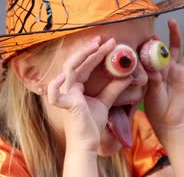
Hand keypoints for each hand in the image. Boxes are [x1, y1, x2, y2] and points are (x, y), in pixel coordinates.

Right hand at [47, 36, 132, 151]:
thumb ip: (114, 88)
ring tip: (95, 46)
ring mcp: (65, 94)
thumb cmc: (92, 124)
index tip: (110, 43)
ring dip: (81, 56)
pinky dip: (55, 84)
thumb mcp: (106, 102)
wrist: (88, 143)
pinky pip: (54, 93)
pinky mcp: (65, 105)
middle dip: (91, 49)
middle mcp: (69, 87)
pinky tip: (64, 76)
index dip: (97, 53)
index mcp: (77, 86)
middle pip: (78, 63)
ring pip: (69, 69)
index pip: (86, 65)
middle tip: (105, 40)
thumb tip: (128, 75)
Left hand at [144, 19, 183, 137]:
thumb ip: (153, 78)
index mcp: (159, 68)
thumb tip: (152, 67)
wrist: (166, 119)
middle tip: (172, 21)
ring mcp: (181, 72)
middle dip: (173, 34)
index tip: (152, 34)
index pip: (158, 50)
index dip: (157, 41)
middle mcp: (171, 67)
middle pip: (174, 46)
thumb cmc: (154, 105)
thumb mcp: (151, 90)